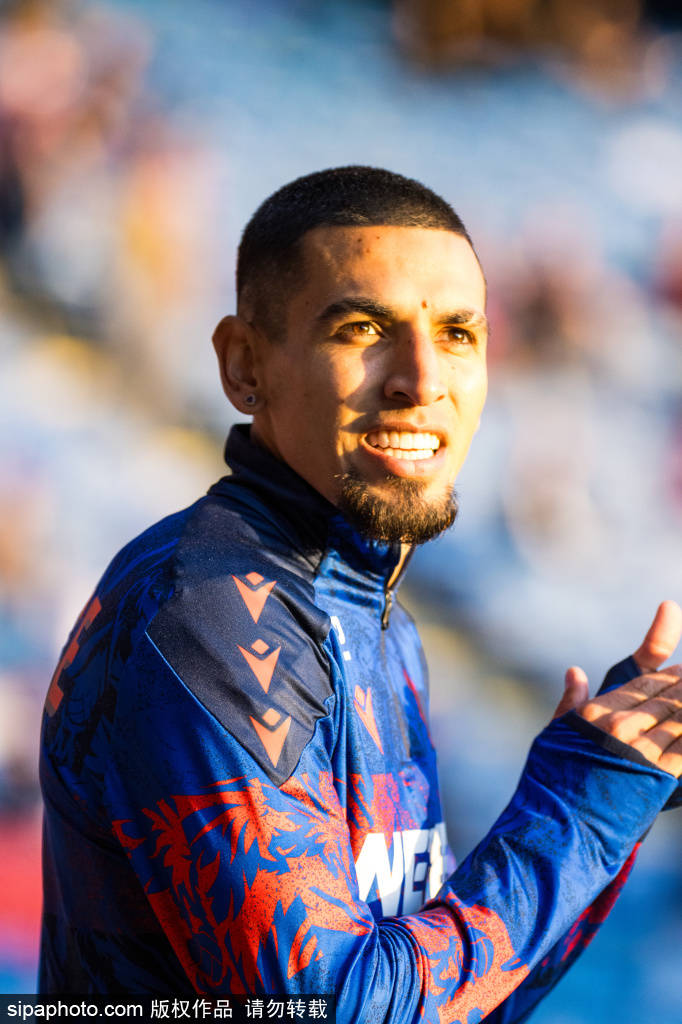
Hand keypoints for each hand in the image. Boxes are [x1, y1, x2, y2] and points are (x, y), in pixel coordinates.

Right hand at [552, 601, 681, 777]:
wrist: (560, 826)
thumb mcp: (556, 734)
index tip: (681, 671)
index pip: (641, 685)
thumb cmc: (551, 782)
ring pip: (679, 720)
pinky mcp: (657, 776)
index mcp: (596, 712)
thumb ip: (571, 701)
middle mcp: (619, 726)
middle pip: (665, 700)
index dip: (666, 677)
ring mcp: (640, 751)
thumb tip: (575, 671)